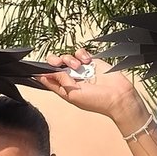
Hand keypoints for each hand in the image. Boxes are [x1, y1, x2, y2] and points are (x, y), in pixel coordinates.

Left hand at [35, 49, 149, 130]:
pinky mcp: (91, 63)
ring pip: (67, 58)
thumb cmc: (98, 102)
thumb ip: (61, 81)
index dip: (42, 74)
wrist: (119, 96)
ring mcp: (81, 71)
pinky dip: (81, 55)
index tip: (37, 70)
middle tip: (57, 63)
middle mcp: (72, 80)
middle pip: (55, 66)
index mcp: (65, 90)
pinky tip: (87, 61)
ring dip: (70, 59)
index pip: (49, 80)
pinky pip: (80, 53)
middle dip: (54, 62)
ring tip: (78, 66)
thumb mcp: (74, 94)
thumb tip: (47, 73)